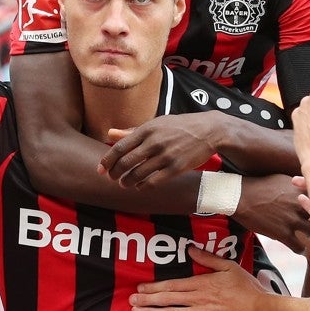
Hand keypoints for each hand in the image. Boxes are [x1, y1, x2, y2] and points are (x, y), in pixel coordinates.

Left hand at [99, 113, 220, 186]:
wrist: (209, 130)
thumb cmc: (180, 126)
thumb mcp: (156, 123)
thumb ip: (132, 130)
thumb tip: (109, 134)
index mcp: (147, 129)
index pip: (120, 147)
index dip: (107, 160)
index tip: (100, 169)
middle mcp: (154, 142)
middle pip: (126, 162)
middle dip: (115, 173)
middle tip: (111, 178)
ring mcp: (166, 156)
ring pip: (138, 174)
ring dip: (127, 182)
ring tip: (124, 184)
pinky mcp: (176, 168)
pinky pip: (153, 182)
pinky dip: (142, 186)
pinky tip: (139, 187)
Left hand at [130, 246, 266, 310]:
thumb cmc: (246, 288)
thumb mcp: (229, 267)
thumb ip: (208, 258)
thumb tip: (191, 249)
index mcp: (202, 283)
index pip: (172, 285)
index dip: (154, 287)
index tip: (140, 288)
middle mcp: (198, 300)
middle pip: (167, 300)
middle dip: (147, 300)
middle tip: (131, 301)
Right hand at [233, 174, 309, 250]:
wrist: (240, 197)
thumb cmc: (260, 186)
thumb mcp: (283, 178)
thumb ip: (299, 184)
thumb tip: (308, 187)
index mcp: (301, 190)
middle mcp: (300, 205)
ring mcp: (292, 220)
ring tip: (307, 236)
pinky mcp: (282, 234)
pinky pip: (299, 247)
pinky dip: (299, 249)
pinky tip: (298, 247)